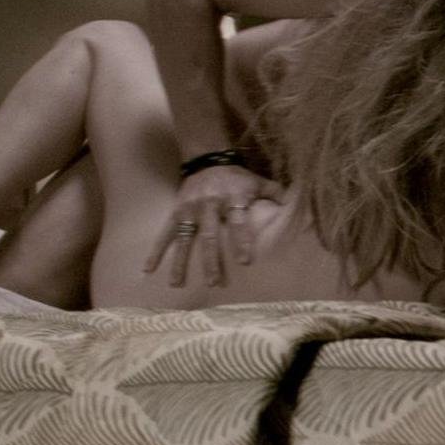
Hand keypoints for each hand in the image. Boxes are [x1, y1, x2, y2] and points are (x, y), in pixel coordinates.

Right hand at [142, 165, 284, 286]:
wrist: (208, 160)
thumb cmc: (237, 177)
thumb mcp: (257, 181)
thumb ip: (275, 194)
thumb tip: (296, 206)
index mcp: (232, 198)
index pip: (239, 222)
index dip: (241, 240)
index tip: (245, 261)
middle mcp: (209, 205)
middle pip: (210, 236)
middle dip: (211, 260)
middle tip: (214, 282)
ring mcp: (190, 210)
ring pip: (186, 238)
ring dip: (181, 262)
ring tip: (177, 284)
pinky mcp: (176, 213)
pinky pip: (165, 234)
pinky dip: (156, 251)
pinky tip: (148, 268)